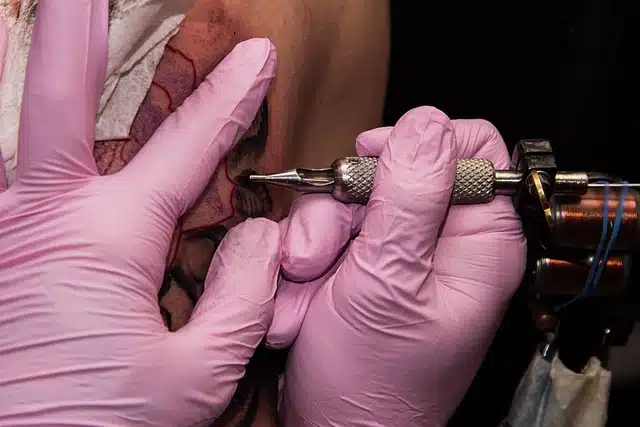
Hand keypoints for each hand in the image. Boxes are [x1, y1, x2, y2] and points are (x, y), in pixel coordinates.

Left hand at [0, 2, 278, 425]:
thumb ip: (240, 296)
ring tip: (68, 22)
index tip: (258, 57)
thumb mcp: (194, 378)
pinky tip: (55, 147)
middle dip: (78, 28)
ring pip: (23, 138)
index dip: (231, 99)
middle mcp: (42, 220)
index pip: (187, 148)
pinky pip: (15, 189)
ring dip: (49, 80)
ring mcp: (3, 235)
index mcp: (103, 241)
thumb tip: (257, 237)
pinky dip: (32, 154)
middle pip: (59, 98)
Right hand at [268, 107, 525, 425]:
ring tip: (304, 288)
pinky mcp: (355, 266)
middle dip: (344, 207)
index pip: (474, 149)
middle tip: (321, 255)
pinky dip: (299, 263)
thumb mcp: (392, 283)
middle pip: (393, 170)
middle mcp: (438, 240)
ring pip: (346, 201)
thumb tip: (426, 123)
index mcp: (477, 241)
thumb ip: (410, 197)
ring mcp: (391, 252)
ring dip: (311, 242)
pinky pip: (320, 232)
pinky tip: (298, 301)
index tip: (372, 158)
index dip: (421, 140)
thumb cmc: (376, 381)